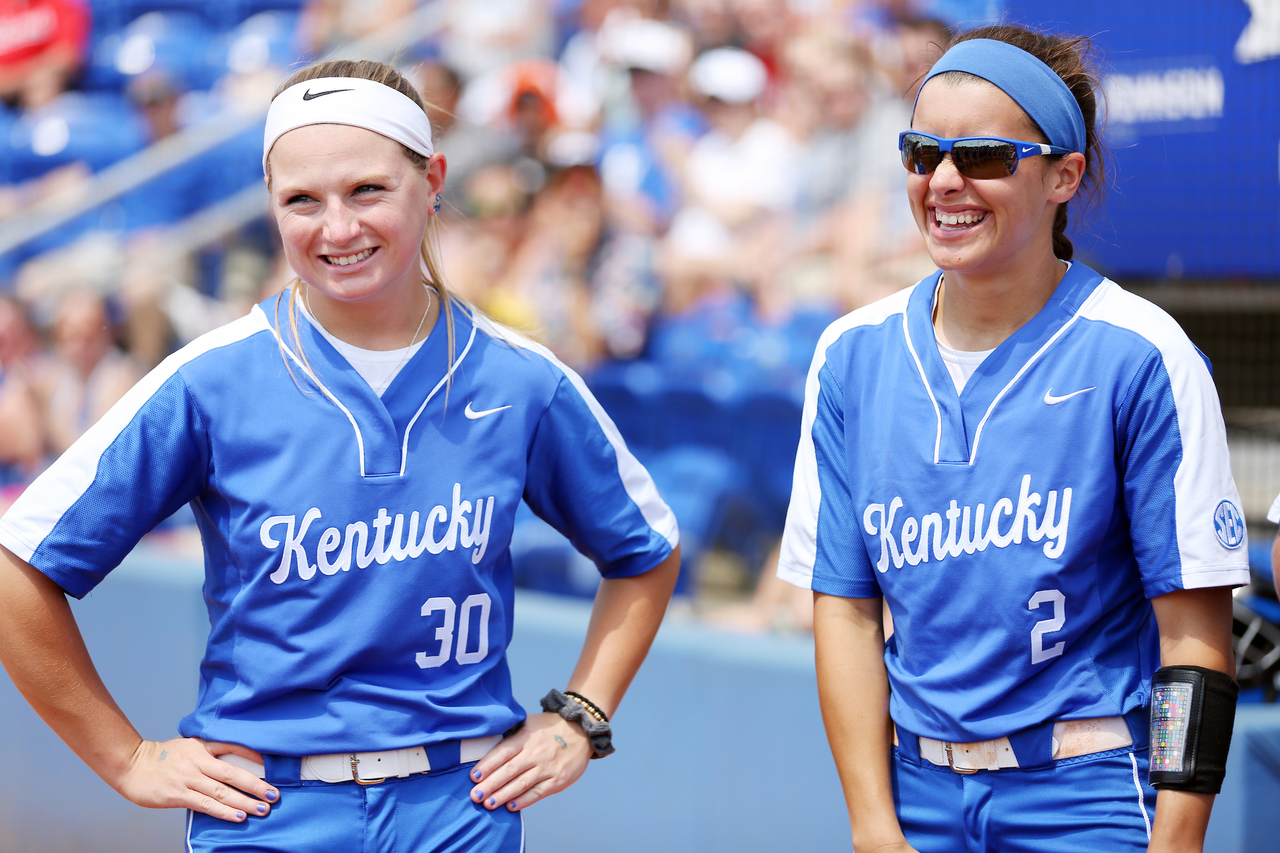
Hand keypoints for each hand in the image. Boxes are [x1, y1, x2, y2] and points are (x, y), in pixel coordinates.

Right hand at [113, 737, 278, 821]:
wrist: (130, 765)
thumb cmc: (161, 757)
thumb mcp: (187, 746)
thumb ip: (207, 753)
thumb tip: (232, 765)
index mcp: (201, 746)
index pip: (233, 747)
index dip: (253, 755)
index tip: (272, 764)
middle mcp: (197, 761)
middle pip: (232, 773)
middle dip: (256, 785)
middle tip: (274, 794)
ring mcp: (187, 778)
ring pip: (222, 791)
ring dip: (244, 802)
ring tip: (262, 809)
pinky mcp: (177, 794)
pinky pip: (206, 804)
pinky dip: (224, 811)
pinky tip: (238, 816)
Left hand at [467, 713, 591, 810]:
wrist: (582, 730)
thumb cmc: (550, 727)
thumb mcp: (529, 722)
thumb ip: (510, 733)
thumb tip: (485, 744)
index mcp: (526, 737)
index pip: (503, 752)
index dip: (488, 764)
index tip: (474, 776)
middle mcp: (535, 753)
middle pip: (509, 770)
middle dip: (490, 784)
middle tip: (475, 796)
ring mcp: (547, 767)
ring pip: (521, 784)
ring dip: (503, 795)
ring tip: (488, 804)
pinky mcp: (558, 780)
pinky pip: (538, 792)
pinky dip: (523, 800)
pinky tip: (510, 806)